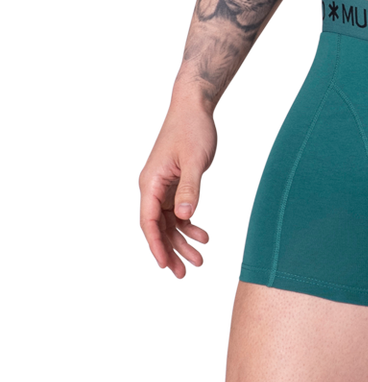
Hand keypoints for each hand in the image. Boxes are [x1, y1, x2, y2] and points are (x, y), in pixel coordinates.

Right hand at [137, 106, 218, 280]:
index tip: (166, 267)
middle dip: (171, 252)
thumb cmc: (192, 128)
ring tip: (200, 262)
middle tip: (185, 276)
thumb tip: (184, 217)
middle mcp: (152, 188)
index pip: (149, 223)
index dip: (156, 247)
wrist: (194, 105)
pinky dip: (191, 226)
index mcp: (150, 183)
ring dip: (183, 243)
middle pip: (159, 228)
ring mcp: (163, 187)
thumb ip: (189, 189)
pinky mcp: (175, 184)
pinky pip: (179, 212)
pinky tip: (205, 237)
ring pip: (170, 223)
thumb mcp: (194, 160)